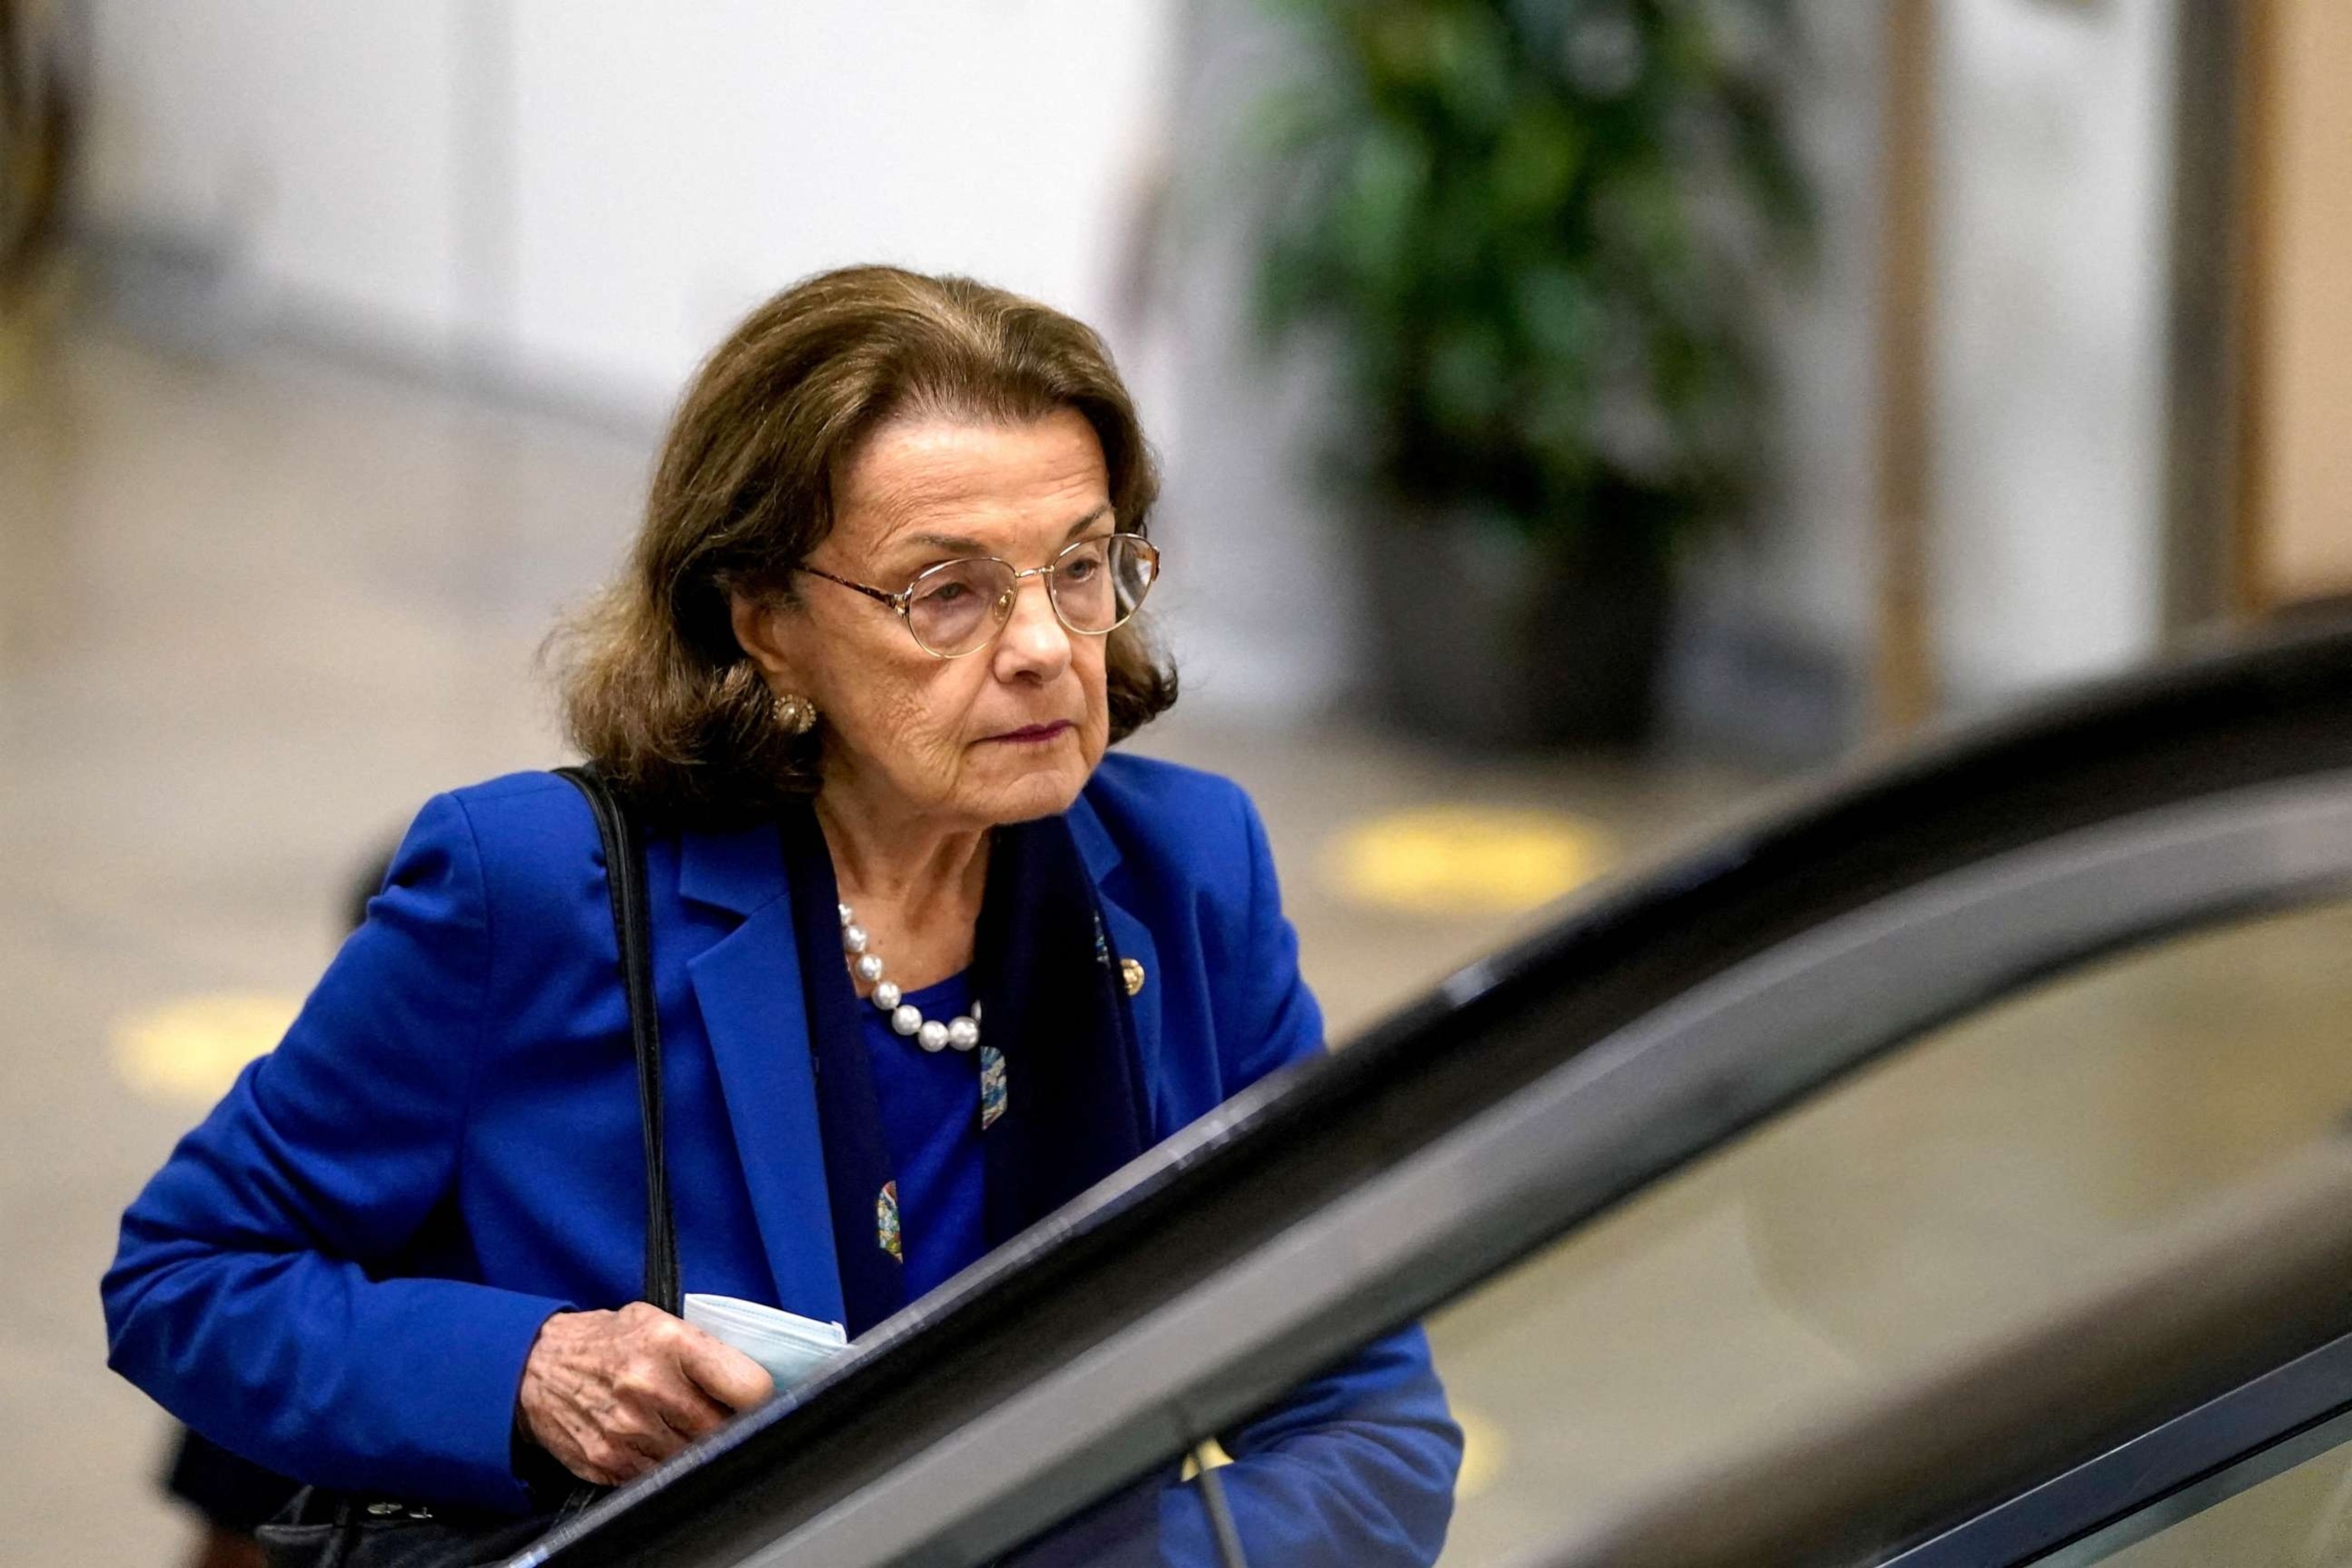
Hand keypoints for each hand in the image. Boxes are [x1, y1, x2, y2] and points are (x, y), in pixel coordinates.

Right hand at [517, 1303, 774, 1486]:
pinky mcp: (609, 1462)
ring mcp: (628, 1431)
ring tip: (682, 1423)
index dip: (761, 1397)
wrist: (533, 1368)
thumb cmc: (604, 1341)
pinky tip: (654, 1438)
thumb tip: (751, 1378)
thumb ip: (703, 1348)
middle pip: (723, 1430)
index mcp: (669, 1343)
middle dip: (729, 1425)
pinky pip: (659, 1474)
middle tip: (722, 1413)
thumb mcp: (656, 1320)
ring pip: (694, 1457)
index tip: (757, 1398)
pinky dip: (664, 1462)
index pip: (748, 1386)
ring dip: (697, 1446)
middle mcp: (649, 1387)